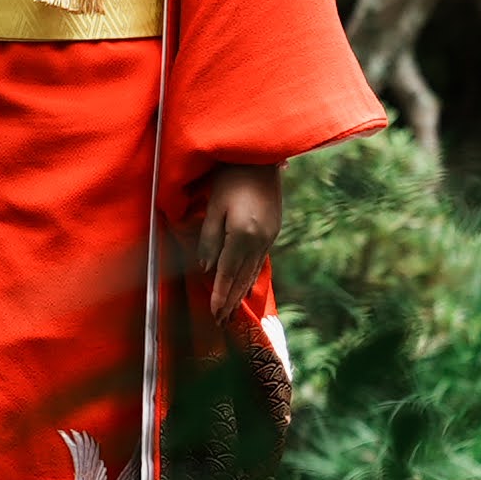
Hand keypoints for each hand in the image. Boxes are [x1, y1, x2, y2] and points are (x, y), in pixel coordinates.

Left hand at [187, 161, 281, 318]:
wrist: (261, 157)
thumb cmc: (231, 177)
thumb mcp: (215, 206)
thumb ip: (209, 239)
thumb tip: (207, 268)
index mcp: (243, 234)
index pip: (228, 272)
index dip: (219, 294)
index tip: (213, 314)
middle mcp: (260, 240)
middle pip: (242, 277)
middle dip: (230, 300)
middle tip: (221, 322)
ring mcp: (270, 236)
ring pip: (253, 271)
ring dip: (241, 292)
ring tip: (232, 310)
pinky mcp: (273, 230)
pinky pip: (260, 260)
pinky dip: (251, 276)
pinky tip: (247, 285)